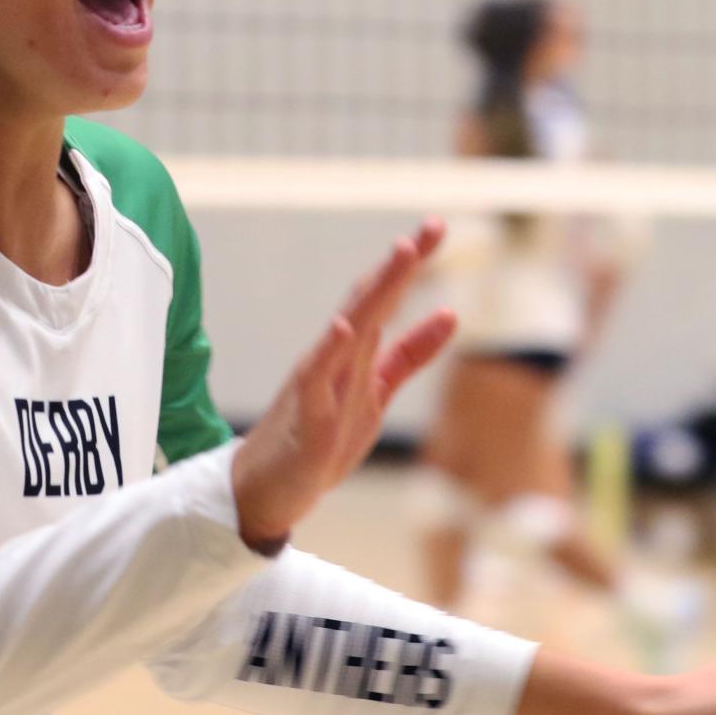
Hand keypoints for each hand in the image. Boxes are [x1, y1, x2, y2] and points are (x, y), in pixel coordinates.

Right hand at [231, 220, 456, 551]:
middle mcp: (335, 359)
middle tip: (432, 226)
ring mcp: (319, 383)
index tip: (437, 225)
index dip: (412, 265)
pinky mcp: (307, 415)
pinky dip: (330, 349)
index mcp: (353, 354)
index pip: (385, 300)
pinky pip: (317, 377)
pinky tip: (343, 326)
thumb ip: (408, 356)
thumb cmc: (318, 441)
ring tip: (400, 256)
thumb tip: (449, 315)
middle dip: (403, 266)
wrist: (265, 489)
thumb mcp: (375, 394)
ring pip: (351, 329)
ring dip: (376, 292)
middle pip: (371, 303)